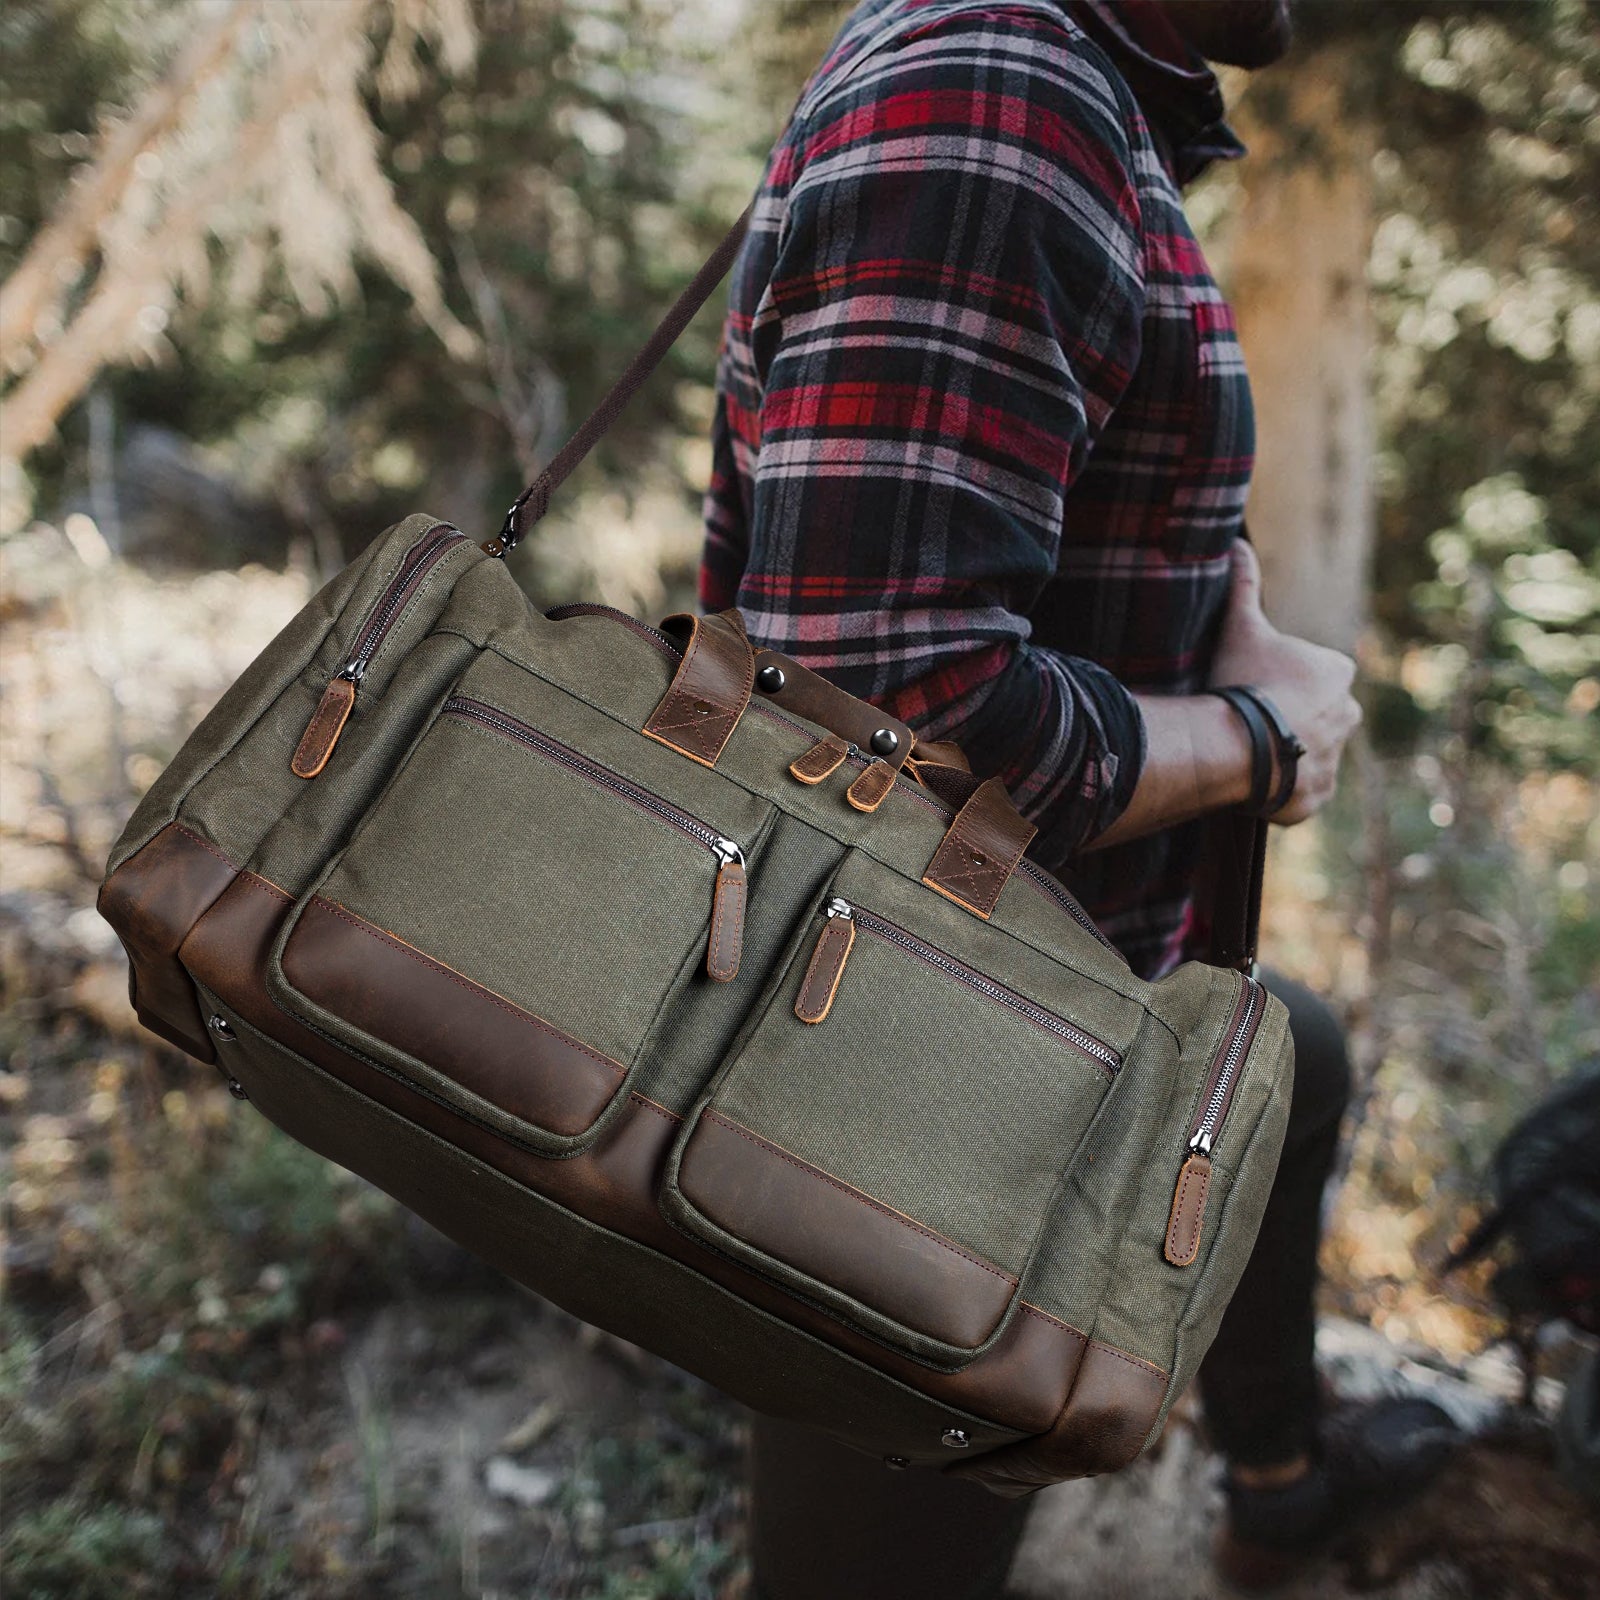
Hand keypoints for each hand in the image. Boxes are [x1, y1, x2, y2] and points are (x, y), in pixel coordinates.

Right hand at [1209, 541, 1360, 824]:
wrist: (1241, 746)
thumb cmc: (1245, 682)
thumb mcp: (1241, 629)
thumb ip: (1244, 588)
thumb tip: (1236, 544)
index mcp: (1337, 674)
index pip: (1314, 676)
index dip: (1281, 682)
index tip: (1253, 687)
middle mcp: (1347, 717)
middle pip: (1317, 717)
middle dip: (1290, 720)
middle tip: (1250, 722)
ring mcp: (1334, 761)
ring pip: (1310, 756)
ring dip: (1286, 756)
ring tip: (1248, 754)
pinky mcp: (1317, 797)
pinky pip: (1300, 792)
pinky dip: (1281, 790)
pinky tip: (1254, 782)